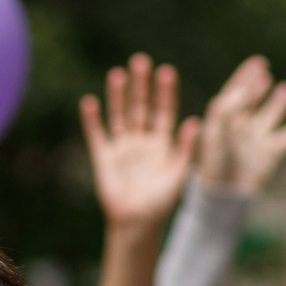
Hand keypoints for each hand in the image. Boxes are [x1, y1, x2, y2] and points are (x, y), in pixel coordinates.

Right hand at [80, 55, 198, 235]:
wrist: (137, 224)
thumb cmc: (161, 203)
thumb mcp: (178, 174)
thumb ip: (185, 148)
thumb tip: (195, 121)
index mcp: (162, 143)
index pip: (164, 111)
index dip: (165, 92)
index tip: (166, 72)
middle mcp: (142, 141)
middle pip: (141, 107)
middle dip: (141, 85)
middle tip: (141, 61)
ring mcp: (122, 148)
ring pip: (120, 115)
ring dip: (118, 96)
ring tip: (117, 73)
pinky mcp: (104, 158)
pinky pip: (97, 134)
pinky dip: (92, 119)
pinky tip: (90, 102)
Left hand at [198, 55, 285, 195]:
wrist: (224, 195)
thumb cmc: (215, 164)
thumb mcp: (216, 132)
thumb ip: (227, 109)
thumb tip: (244, 89)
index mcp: (223, 121)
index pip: (235, 92)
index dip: (245, 77)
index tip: (258, 62)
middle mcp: (241, 128)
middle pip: (252, 101)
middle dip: (258, 88)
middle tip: (265, 75)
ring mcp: (256, 139)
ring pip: (272, 116)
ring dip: (279, 103)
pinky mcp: (270, 153)